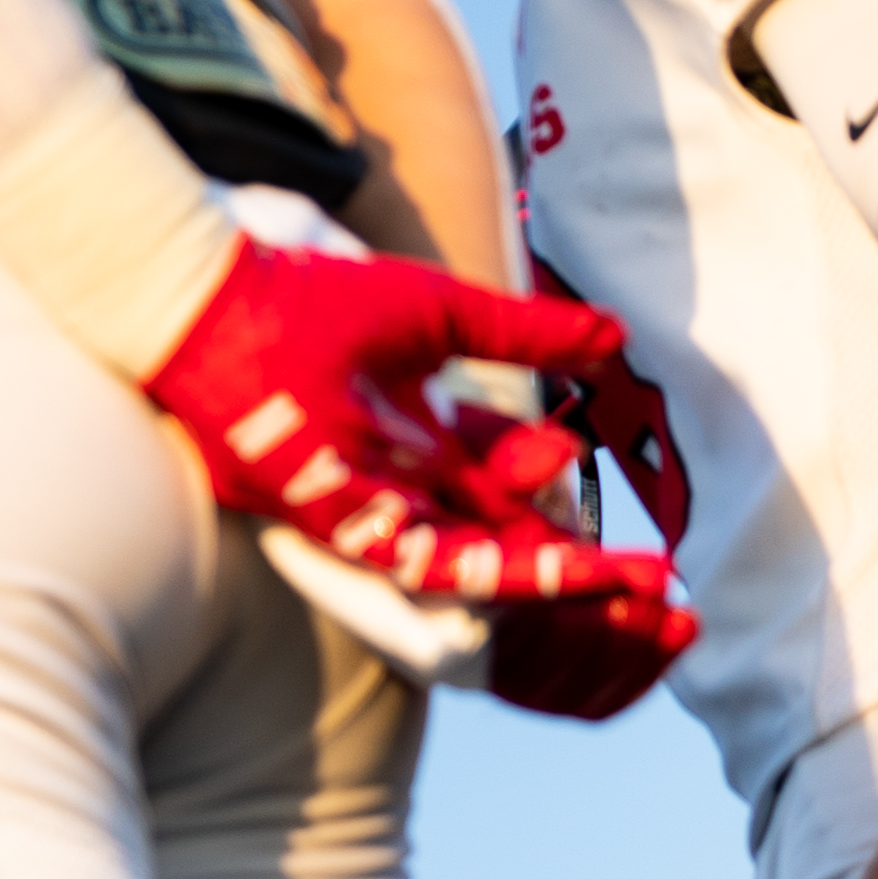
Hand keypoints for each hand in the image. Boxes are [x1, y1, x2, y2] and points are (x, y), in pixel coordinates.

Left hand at [143, 239, 694, 707]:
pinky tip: (551, 572)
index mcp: (421, 439)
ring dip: (549, 576)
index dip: (574, 511)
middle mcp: (399, 483)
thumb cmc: (313, 296)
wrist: (225, 299)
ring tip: (625, 582)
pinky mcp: (340, 519)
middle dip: (576, 565)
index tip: (636, 524)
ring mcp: (370, 505)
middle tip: (652, 581)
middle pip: (499, 538)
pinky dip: (489, 568)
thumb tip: (618, 336)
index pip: (509, 488)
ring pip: (471, 563)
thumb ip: (528, 333)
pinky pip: (423, 560)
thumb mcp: (446, 316)